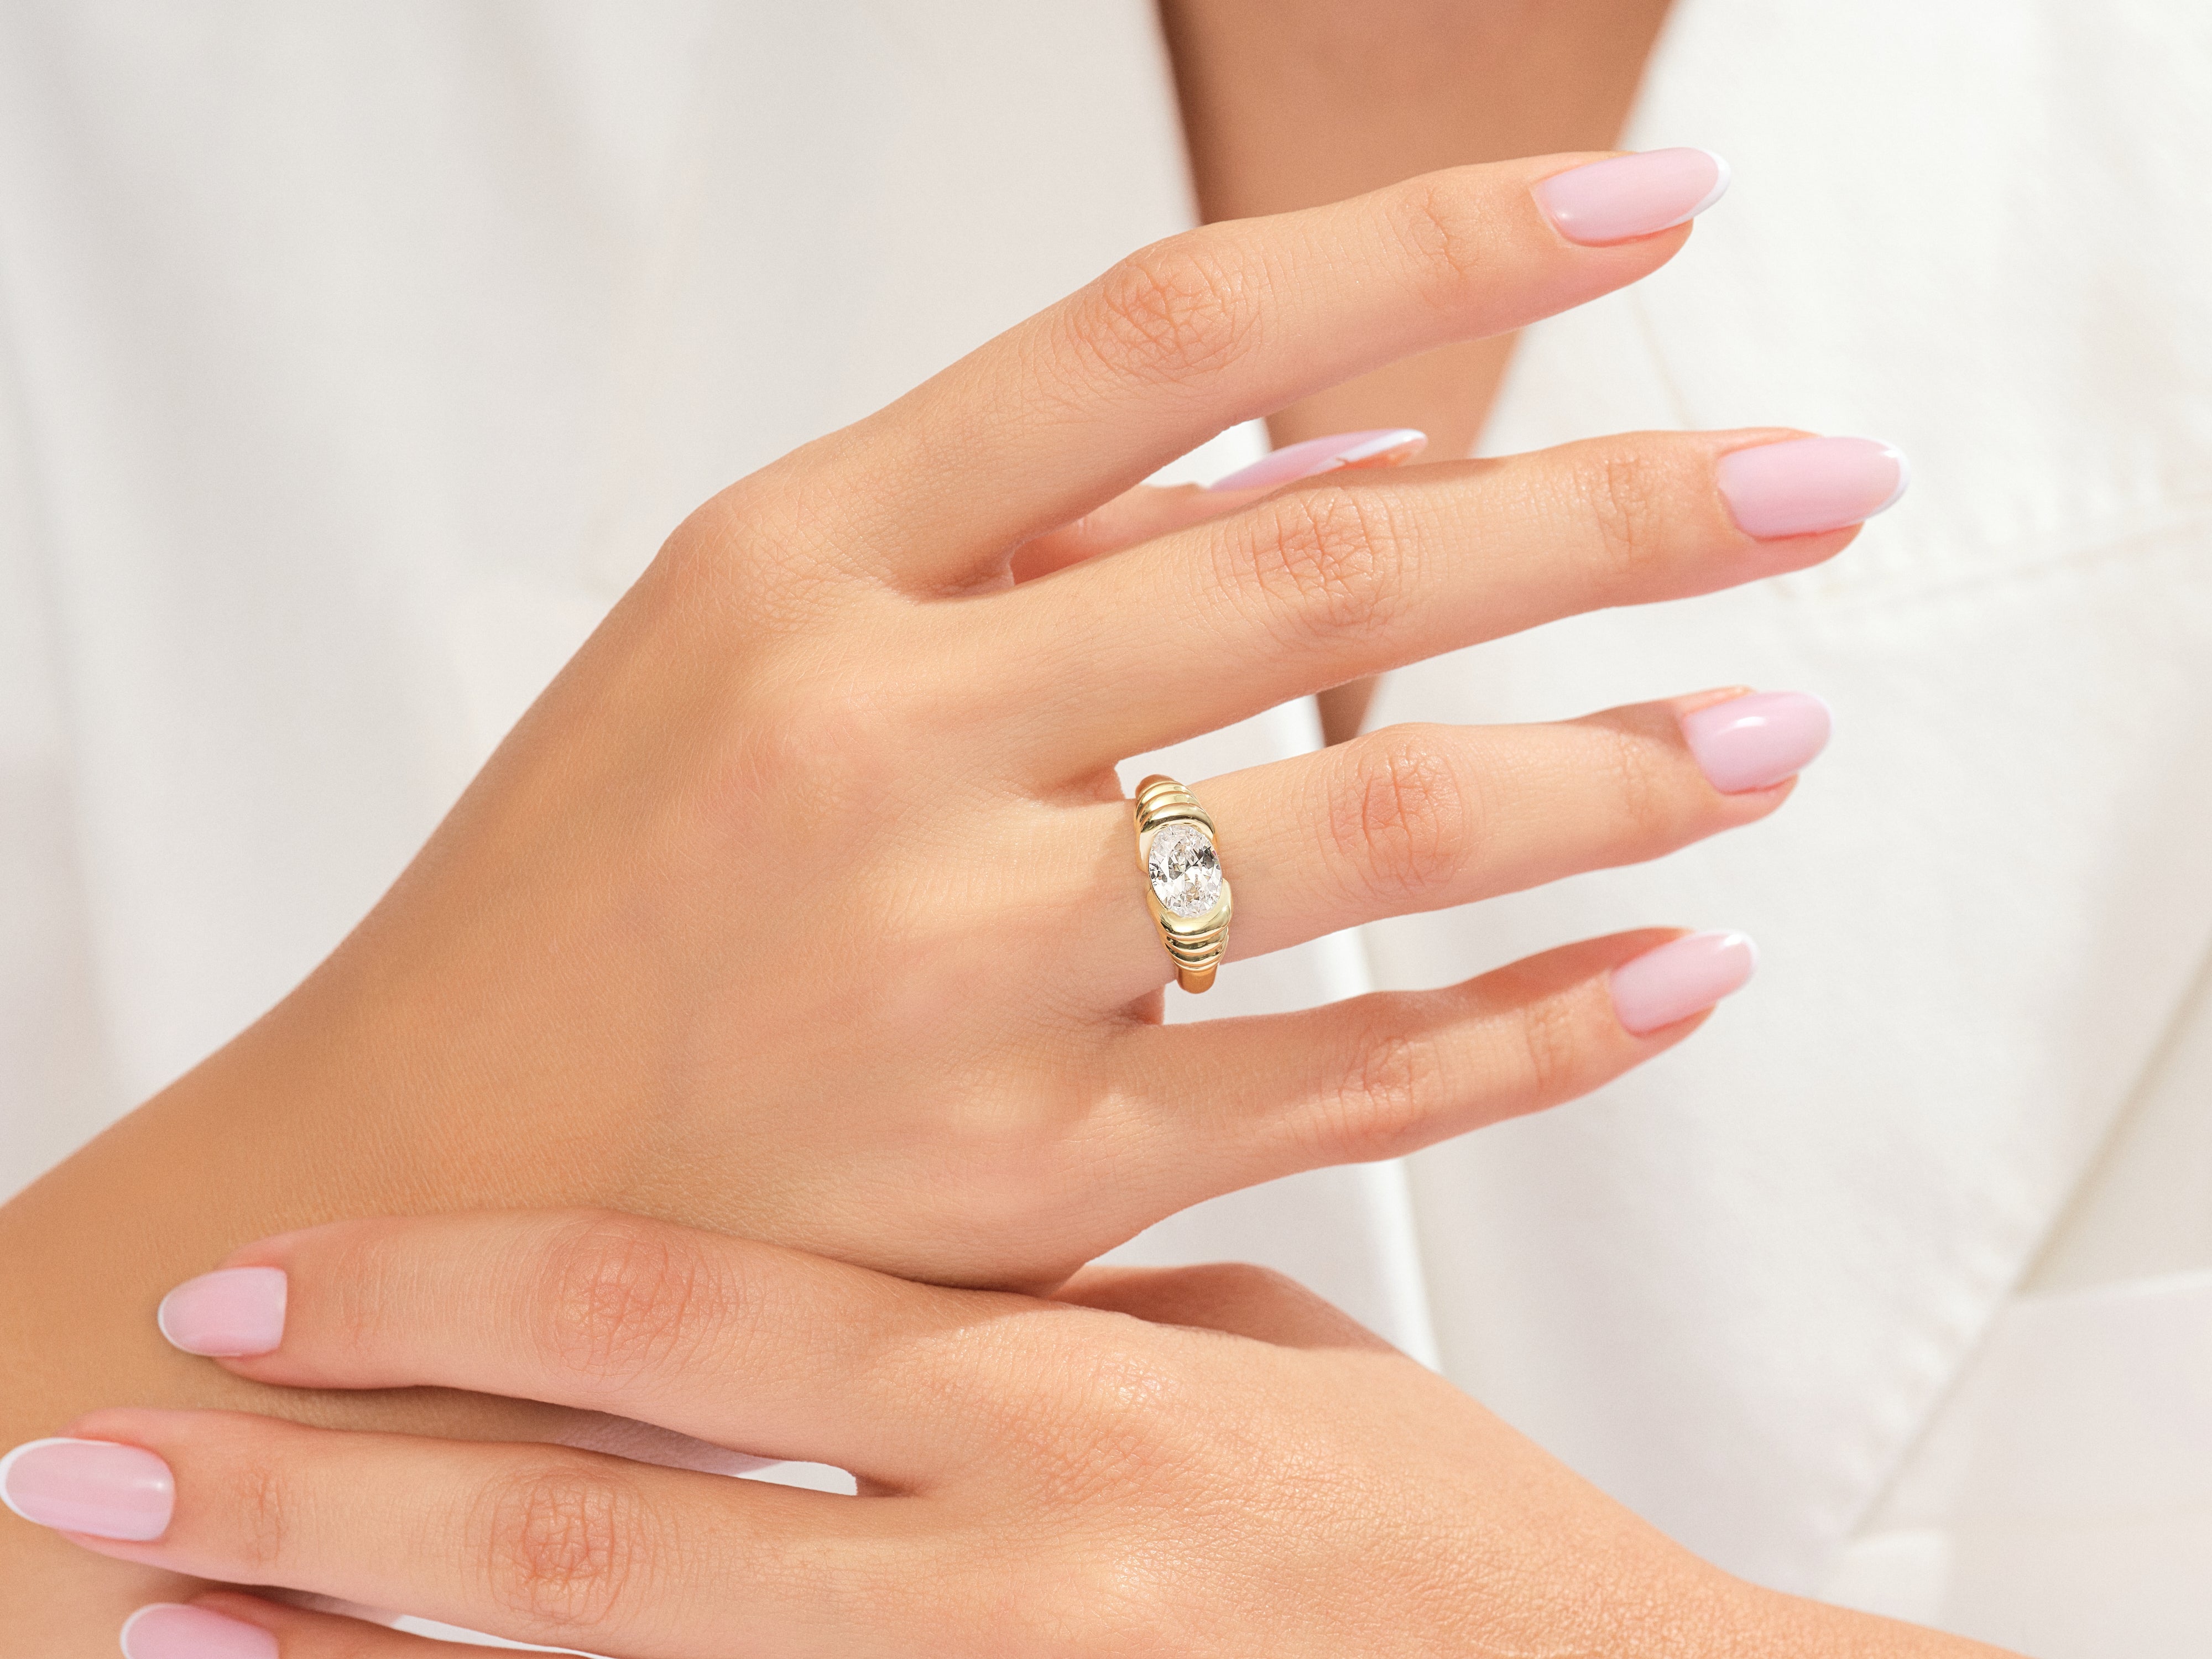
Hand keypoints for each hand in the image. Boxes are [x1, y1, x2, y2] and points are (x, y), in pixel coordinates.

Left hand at [12, 1211, 2010, 1656]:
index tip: (252, 1290)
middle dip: (318, 1516)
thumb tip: (856, 1241)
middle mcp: (1001, 1577)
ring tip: (166, 1628)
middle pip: (583, 1551)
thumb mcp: (1246, 1353)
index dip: (450, 1303)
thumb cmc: (1420, 1527)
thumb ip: (1050, 1295)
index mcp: (1068, 1403)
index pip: (687, 1331)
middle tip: (91, 1475)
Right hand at [94, 150, 1882, 1289]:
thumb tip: (1340, 440)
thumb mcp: (745, 637)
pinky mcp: (1018, 1186)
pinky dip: (1540, 1028)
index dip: (1433, 242)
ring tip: (1773, 724)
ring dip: (1613, 767)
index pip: (1165, 329)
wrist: (428, 1196)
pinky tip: (1680, 968)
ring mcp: (950, 977)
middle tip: (1820, 486)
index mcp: (797, 560)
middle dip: (1614, 511)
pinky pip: (1346, 1090)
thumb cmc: (599, 892)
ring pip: (1367, 832)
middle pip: (1324, 569)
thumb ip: (1020, 526)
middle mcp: (874, 744)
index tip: (1645, 208)